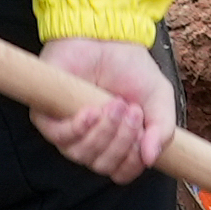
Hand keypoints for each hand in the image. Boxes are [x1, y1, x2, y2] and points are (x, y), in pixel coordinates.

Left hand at [35, 34, 173, 182]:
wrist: (109, 37)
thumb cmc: (132, 69)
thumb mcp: (159, 99)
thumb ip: (163, 129)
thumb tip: (152, 159)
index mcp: (117, 143)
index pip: (120, 172)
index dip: (132, 162)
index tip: (144, 135)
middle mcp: (92, 141)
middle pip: (102, 165)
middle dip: (122, 141)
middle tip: (132, 110)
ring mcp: (69, 131)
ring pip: (82, 154)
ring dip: (104, 132)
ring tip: (116, 104)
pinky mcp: (47, 116)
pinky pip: (60, 138)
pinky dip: (79, 128)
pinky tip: (92, 111)